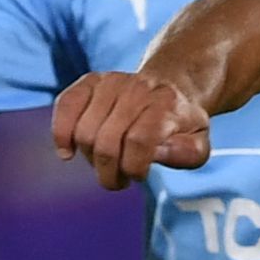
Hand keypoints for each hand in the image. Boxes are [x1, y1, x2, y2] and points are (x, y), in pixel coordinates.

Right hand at [52, 69, 212, 188]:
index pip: (139, 141)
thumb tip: (157, 153)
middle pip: (107, 141)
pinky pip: (65, 105)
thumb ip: (186, 154)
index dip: (132, 167)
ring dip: (90, 158)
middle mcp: (137, 90)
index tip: (138, 176)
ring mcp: (111, 82)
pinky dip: (60, 133)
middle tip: (117, 179)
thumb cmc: (180, 124)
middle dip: (109, 171)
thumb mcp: (198, 143)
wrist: (169, 86)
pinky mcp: (90, 81)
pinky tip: (68, 151)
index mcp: (166, 106)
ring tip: (105, 163)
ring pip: (84, 131)